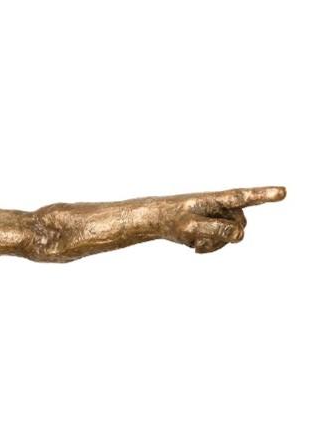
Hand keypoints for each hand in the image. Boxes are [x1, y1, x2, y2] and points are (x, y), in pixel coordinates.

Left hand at [162, 186, 285, 253]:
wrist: (156, 221)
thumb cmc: (171, 221)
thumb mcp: (191, 228)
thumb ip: (216, 230)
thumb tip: (241, 235)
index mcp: (217, 199)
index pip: (245, 197)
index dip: (265, 195)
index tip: (284, 192)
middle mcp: (223, 205)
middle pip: (240, 225)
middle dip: (224, 237)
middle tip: (198, 242)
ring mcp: (220, 214)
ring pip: (232, 235)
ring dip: (215, 244)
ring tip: (193, 243)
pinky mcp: (216, 223)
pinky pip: (223, 240)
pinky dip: (211, 246)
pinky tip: (194, 246)